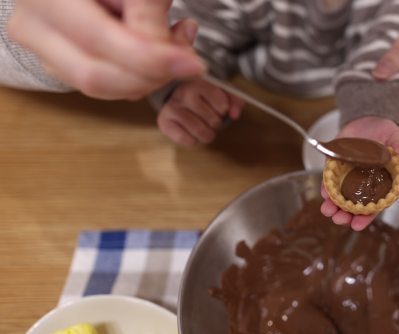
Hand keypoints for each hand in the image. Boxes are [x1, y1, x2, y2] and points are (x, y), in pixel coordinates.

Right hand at [7, 0, 204, 99]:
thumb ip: (147, 7)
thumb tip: (168, 51)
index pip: (100, 39)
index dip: (151, 58)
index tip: (192, 63)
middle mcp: (32, 22)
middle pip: (94, 75)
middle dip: (150, 77)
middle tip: (189, 65)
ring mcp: (40, 47)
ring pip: (98, 87)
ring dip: (147, 78)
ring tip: (176, 47)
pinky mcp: (56, 62)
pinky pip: (102, 84)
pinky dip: (137, 76)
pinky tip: (158, 51)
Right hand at [157, 79, 243, 145]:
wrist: (179, 98)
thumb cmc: (205, 96)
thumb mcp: (223, 92)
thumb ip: (235, 101)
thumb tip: (235, 115)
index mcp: (199, 82)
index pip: (222, 104)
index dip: (224, 110)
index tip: (220, 108)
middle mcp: (183, 93)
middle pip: (213, 121)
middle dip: (216, 123)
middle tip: (210, 119)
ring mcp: (171, 108)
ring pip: (200, 132)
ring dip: (207, 134)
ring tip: (204, 127)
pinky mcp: (164, 123)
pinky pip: (187, 140)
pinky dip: (193, 140)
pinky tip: (191, 132)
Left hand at [320, 116, 398, 230]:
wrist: (368, 120)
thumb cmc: (386, 133)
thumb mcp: (397, 138)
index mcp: (381, 184)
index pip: (374, 206)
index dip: (366, 217)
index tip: (357, 225)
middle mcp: (364, 185)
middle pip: (354, 206)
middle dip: (346, 215)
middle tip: (339, 220)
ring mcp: (349, 177)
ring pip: (339, 197)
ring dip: (332, 206)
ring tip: (327, 211)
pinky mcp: (336, 168)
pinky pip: (330, 181)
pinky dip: (326, 188)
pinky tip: (323, 194)